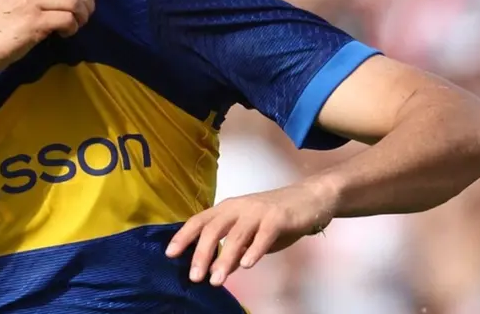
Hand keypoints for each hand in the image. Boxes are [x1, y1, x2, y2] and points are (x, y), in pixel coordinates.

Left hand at [164, 180, 336, 286]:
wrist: (309, 199)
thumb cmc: (276, 217)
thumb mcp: (250, 235)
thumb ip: (232, 251)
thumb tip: (215, 270)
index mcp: (227, 209)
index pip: (199, 221)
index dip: (184, 236)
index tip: (170, 254)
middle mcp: (238, 208)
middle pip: (213, 229)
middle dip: (201, 253)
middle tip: (194, 276)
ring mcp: (258, 212)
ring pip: (236, 235)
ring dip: (224, 259)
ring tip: (216, 279)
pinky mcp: (278, 218)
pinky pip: (263, 236)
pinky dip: (253, 250)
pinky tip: (246, 266)